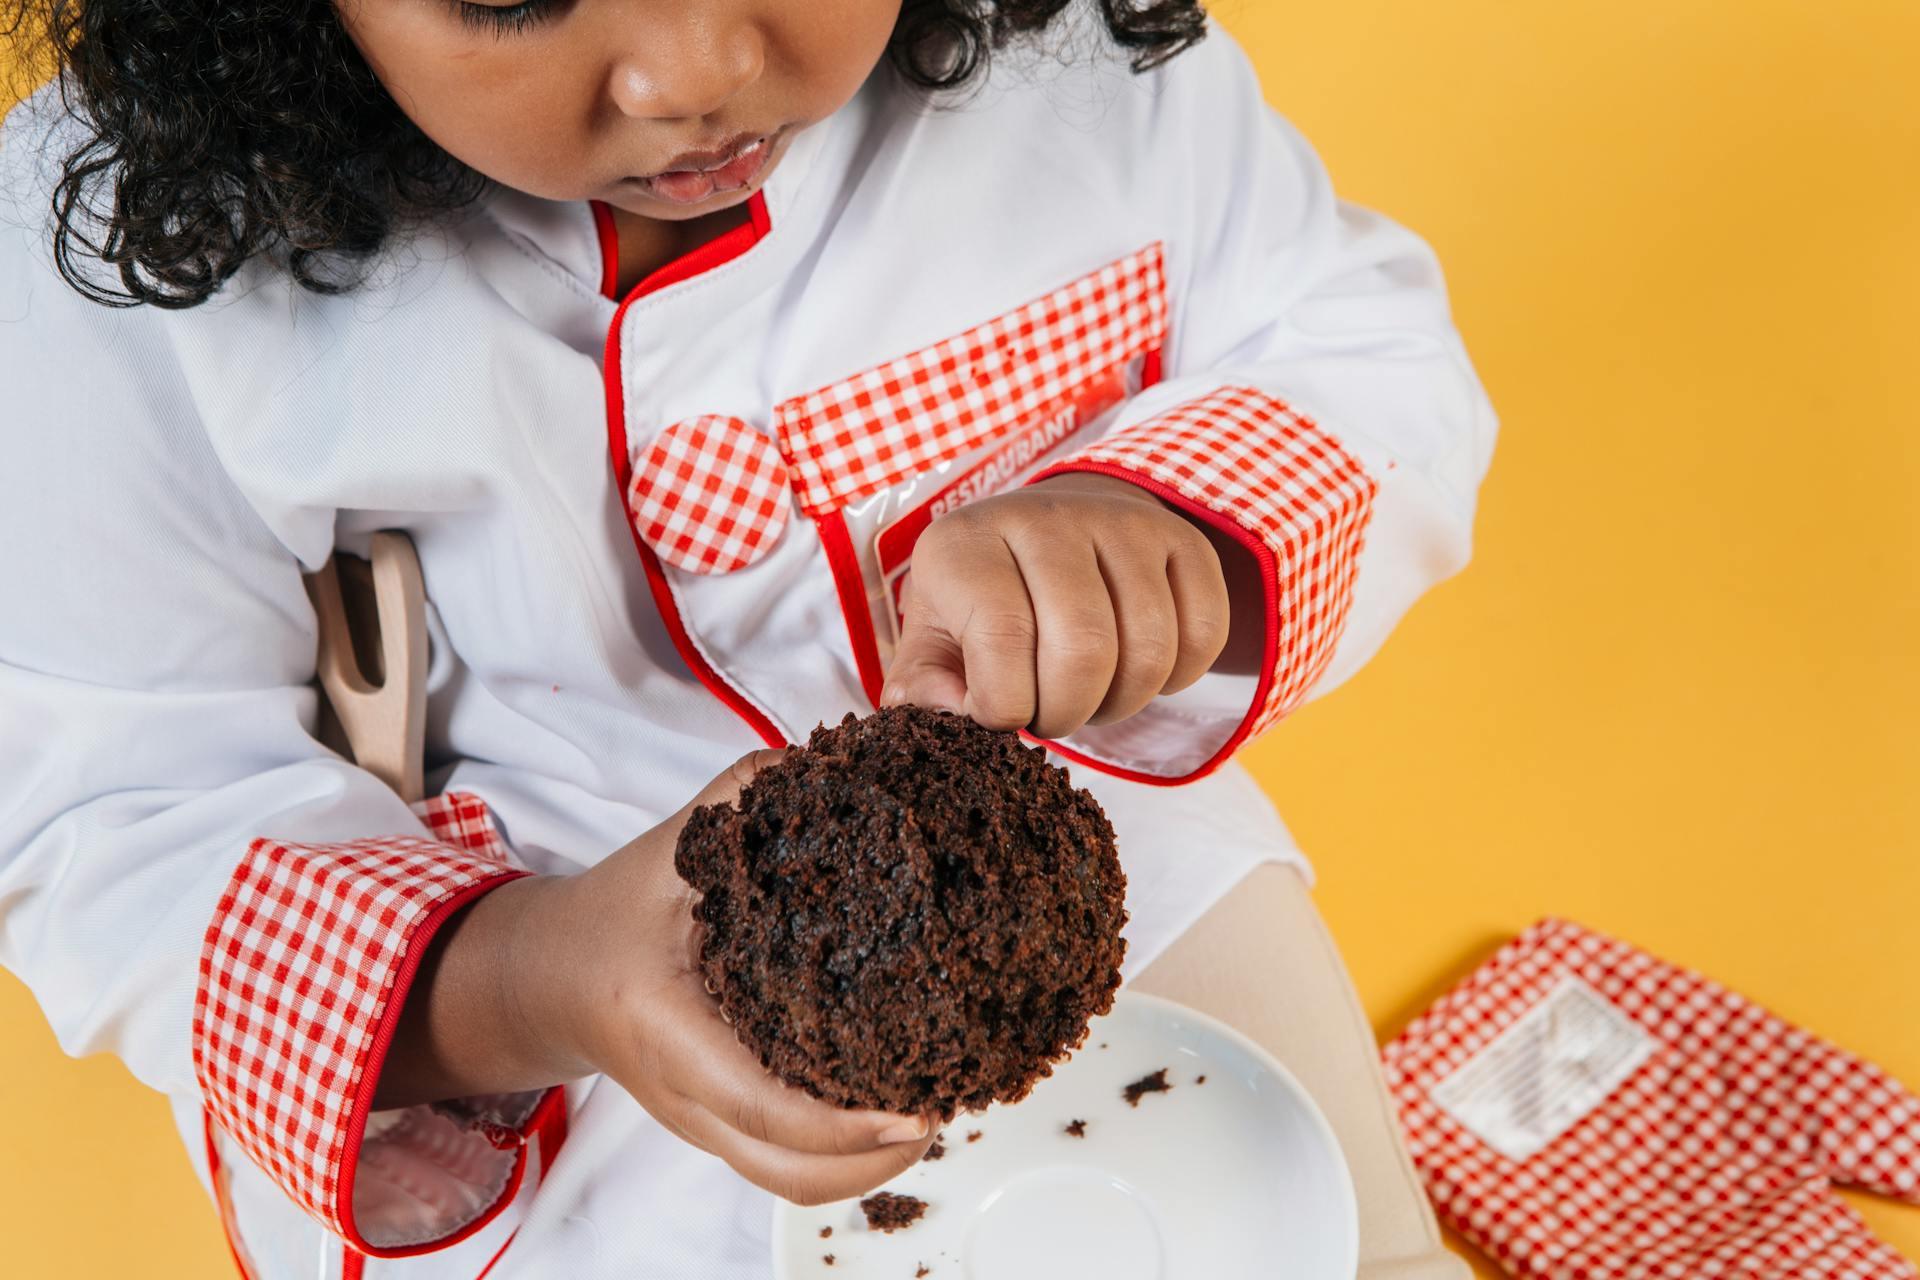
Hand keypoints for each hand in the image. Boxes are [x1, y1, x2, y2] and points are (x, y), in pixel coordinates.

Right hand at [376, 752, 933, 1204]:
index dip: (844, 1121)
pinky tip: (890, 1109)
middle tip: (943, 1104)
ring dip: (868, 1164)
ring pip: (794, 1182)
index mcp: (669, 1029)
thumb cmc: (611, 914)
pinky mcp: (718, 1127)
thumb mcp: (674, 844)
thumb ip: (750, 794)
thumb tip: (840, 761)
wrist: (549, 975)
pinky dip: (844, 1155)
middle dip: (877, 1157)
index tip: (912, 1110)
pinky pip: (785, 1165)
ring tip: (930, 1110)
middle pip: (792, 1173)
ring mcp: (701, 1123)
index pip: (764, 1104)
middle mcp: (685, 1095)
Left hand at [881, 472, 1231, 738]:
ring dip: (1122, 701)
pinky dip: (1177, 678)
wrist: (1049, 532)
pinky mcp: (1182, 538)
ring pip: (1149, 649)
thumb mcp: (933, 640)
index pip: (1003, 640)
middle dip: (1069, 712)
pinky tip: (1136, 669)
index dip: (1008, 706)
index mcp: (968, 543)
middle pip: (1085, 648)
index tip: (1003, 713)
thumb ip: (925, 687)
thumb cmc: (981, 604)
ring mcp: (1121, 522)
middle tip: (1052, 713)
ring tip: (1090, 692)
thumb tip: (956, 714)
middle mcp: (1046, 517)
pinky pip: (1204, 634)